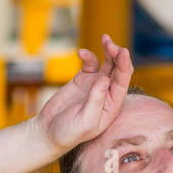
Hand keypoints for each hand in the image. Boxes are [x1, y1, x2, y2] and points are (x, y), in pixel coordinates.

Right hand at [34, 33, 134, 153]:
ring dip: (108, 50)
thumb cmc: (68, 133)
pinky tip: (81, 53)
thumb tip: (105, 79)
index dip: (125, 65)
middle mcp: (107, 94)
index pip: (122, 82)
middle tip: (109, 43)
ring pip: (108, 64)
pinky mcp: (83, 80)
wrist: (48, 132)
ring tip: (105, 39)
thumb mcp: (84, 121)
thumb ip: (96, 101)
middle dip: (117, 55)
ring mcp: (96, 86)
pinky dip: (88, 56)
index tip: (123, 51)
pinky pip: (91, 64)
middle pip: (119, 70)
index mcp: (112, 106)